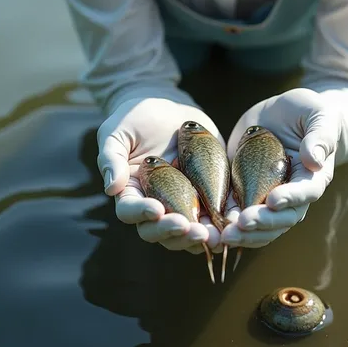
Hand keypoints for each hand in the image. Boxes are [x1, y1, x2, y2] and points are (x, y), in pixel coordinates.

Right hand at [97, 97, 225, 252]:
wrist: (169, 108)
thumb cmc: (135, 118)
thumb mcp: (118, 131)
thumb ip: (112, 157)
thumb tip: (111, 188)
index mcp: (131, 193)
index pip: (131, 211)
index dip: (142, 213)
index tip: (156, 209)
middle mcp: (155, 204)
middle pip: (160, 231)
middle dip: (176, 233)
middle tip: (194, 230)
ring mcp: (182, 203)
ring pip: (188, 232)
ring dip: (202, 238)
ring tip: (217, 236)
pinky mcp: (207, 195)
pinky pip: (216, 215)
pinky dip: (225, 222)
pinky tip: (236, 221)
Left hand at [221, 88, 341, 249]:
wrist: (285, 114)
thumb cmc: (308, 112)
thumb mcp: (318, 115)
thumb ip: (320, 136)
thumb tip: (314, 160)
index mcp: (313, 176)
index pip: (305, 193)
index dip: (290, 198)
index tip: (272, 200)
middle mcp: (292, 194)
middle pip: (281, 218)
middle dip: (262, 223)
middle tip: (241, 224)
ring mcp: (268, 196)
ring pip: (260, 225)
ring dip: (243, 233)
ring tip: (223, 235)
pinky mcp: (245, 191)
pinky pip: (237, 213)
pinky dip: (225, 224)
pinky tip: (210, 229)